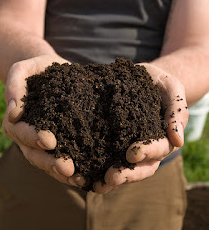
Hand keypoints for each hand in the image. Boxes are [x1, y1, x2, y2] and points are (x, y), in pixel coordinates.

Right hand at [2, 55, 84, 187]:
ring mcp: (44, 140)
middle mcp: (28, 135)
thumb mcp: (23, 68)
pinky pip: (64, 156)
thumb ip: (15, 84)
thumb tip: (13, 112)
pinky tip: (87, 174)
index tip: (50, 140)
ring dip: (61, 171)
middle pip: (34, 154)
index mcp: (16, 120)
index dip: (32, 138)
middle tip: (67, 168)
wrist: (54, 71)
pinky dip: (74, 167)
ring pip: (48, 161)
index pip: (20, 133)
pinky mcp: (62, 140)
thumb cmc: (38, 68)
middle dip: (49, 162)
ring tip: (78, 177)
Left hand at [93, 63, 188, 193]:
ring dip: (112, 179)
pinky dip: (98, 169)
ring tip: (97, 184)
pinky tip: (85, 175)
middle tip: (111, 177)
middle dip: (127, 174)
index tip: (132, 153)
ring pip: (125, 169)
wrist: (141, 78)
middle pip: (142, 167)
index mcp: (164, 136)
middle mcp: (148, 148)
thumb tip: (178, 140)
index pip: (159, 149)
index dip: (147, 152)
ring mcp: (130, 147)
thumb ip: (177, 111)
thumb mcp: (172, 89)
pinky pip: (108, 159)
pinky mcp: (113, 143)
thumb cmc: (160, 83)